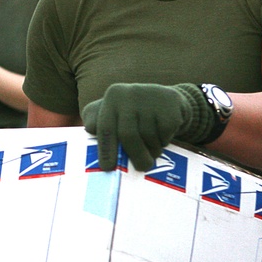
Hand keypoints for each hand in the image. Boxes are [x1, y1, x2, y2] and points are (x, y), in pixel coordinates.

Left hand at [82, 82, 212, 170]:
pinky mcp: (170, 102)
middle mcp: (129, 93)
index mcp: (112, 96)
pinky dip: (164, 140)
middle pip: (128, 134)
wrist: (164, 97)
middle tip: (141, 167)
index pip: (106, 128)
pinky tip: (163, 135)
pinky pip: (165, 133)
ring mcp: (150, 96)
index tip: (108, 168)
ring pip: (149, 136)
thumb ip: (97, 122)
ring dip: (152, 149)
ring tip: (153, 148)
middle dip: (135, 155)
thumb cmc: (131, 112)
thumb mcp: (112, 112)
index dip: (106, 150)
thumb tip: (91, 130)